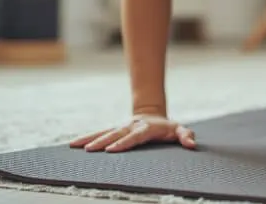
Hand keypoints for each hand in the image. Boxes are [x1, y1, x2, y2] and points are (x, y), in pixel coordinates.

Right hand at [69, 114, 196, 152]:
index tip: (112, 150)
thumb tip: (191, 144)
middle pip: (115, 134)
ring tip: (75, 146)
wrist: (153, 115)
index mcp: (146, 128)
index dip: (124, 143)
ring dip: (90, 139)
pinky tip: (73, 145)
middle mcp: (131, 126)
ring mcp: (121, 127)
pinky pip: (99, 133)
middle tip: (90, 150)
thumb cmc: (168, 128)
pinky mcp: (114, 129)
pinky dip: (86, 138)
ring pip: (104, 132)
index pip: (134, 136)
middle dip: (102, 142)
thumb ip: (186, 136)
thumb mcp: (180, 130)